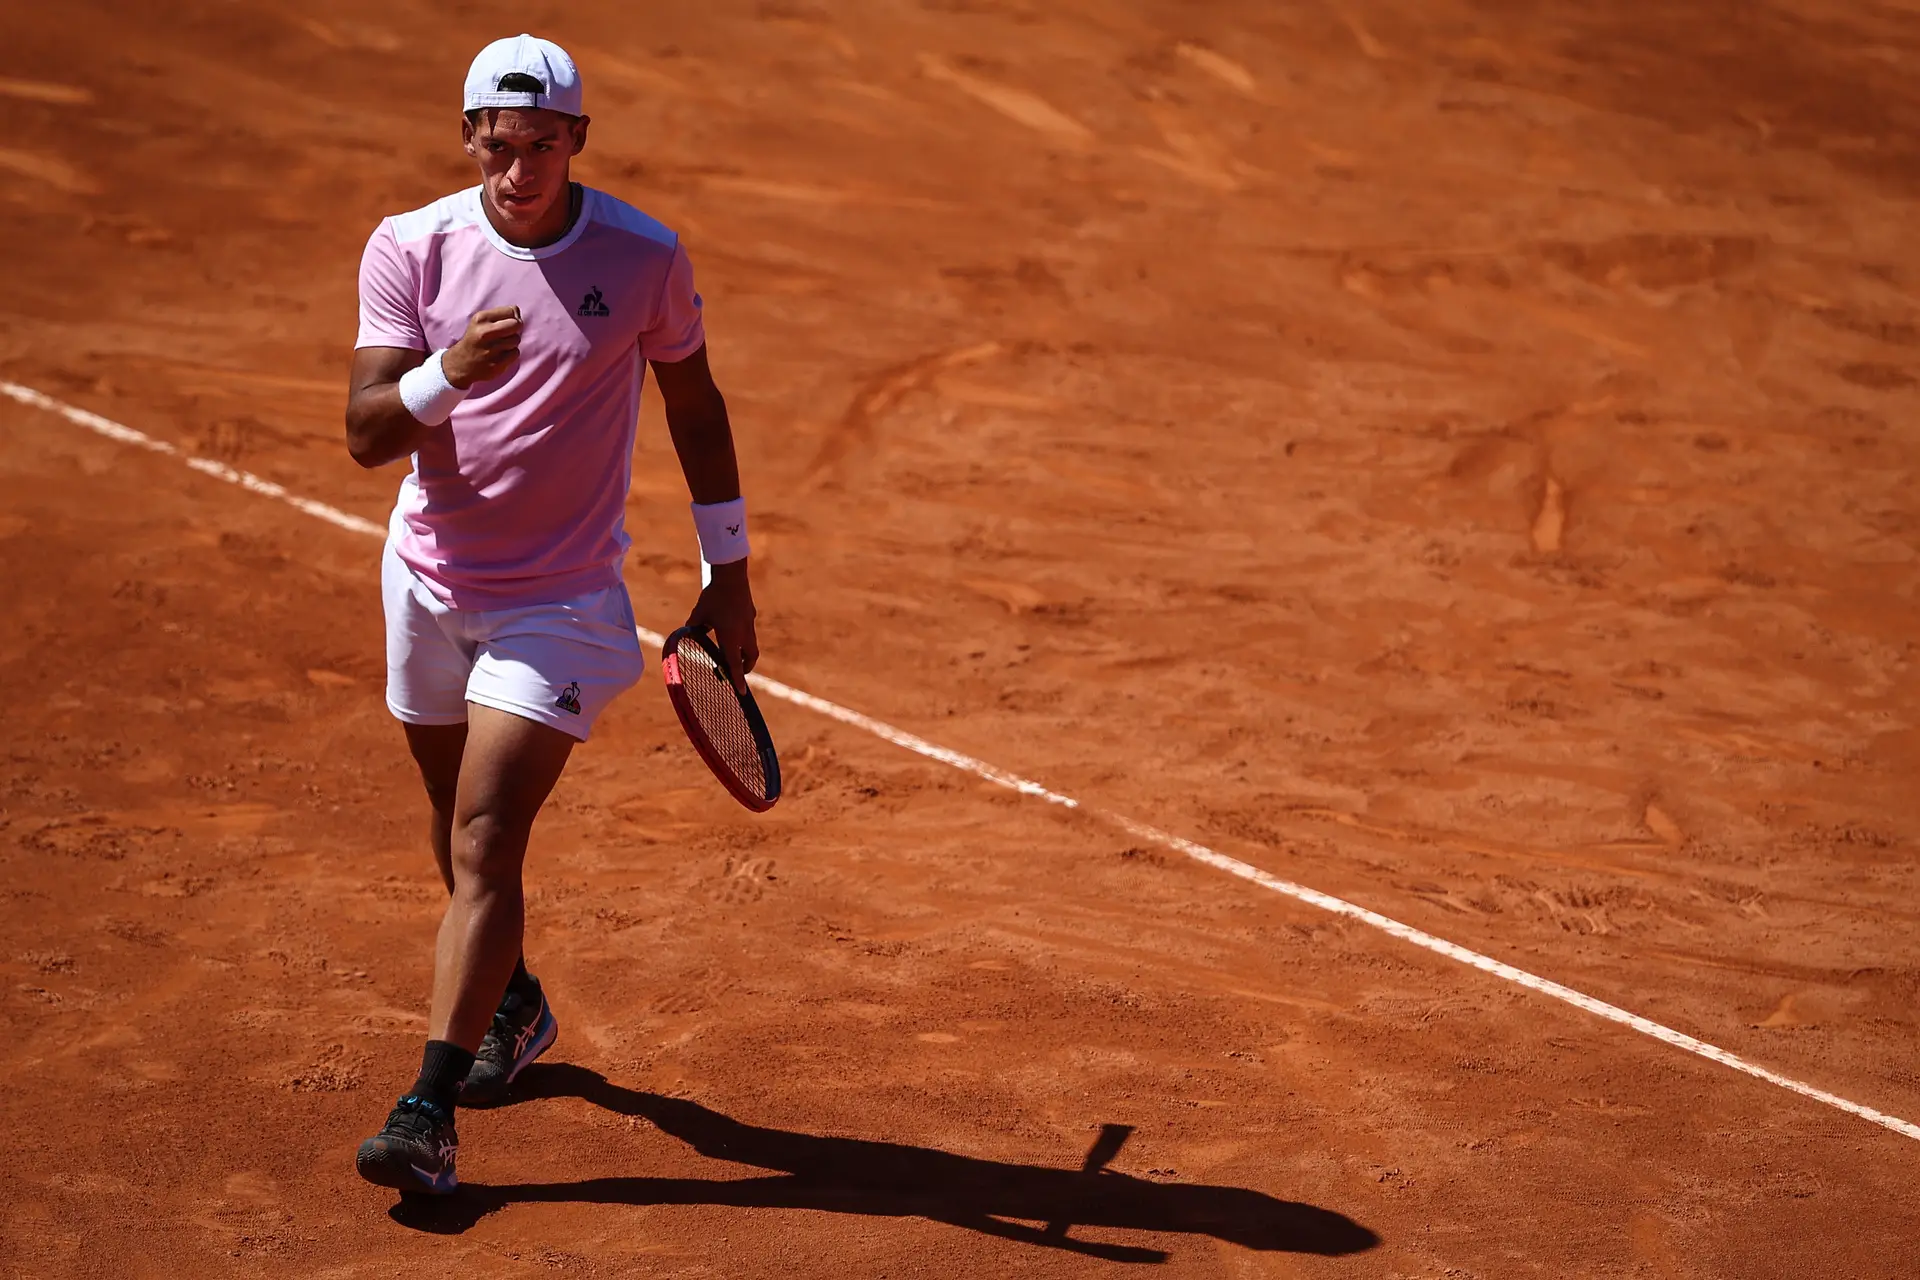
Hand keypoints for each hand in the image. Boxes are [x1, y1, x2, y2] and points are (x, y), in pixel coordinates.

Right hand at [443, 306, 522, 387]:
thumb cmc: (475, 340)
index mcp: (480, 319)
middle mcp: (485, 333)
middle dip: (516, 328)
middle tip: (508, 334)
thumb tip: (517, 312)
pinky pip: (515, 353)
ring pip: (516, 339)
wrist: (460, 364)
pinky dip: (511, 354)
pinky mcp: (497, 363)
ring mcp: (491, 349)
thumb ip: (499, 314)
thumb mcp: (480, 322)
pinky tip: (501, 355)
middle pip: (516, 324)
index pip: (511, 310)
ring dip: (512, 342)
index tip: (507, 323)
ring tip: (500, 345)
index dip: (513, 317)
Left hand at [685, 560, 758, 689]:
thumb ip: (694, 626)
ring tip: (736, 653)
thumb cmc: (713, 596)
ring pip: (751, 645)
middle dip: (745, 668)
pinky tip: (732, 627)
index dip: (738, 679)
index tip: (742, 693)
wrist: (731, 576)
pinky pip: (748, 631)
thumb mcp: (699, 614)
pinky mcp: (750, 614)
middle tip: (738, 672)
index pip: (735, 664)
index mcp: (730, 637)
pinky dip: (743, 636)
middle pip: (750, 658)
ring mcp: (749, 624)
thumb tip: (687, 632)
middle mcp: (743, 633)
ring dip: (745, 653)